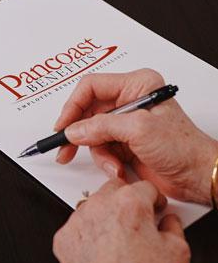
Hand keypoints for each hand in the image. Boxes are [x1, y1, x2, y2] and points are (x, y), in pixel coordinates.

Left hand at [53, 178, 189, 262]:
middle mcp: (98, 207)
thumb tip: (167, 221)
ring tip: (118, 243)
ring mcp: (77, 223)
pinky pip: (76, 228)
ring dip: (104, 217)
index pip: (144, 187)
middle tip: (136, 224)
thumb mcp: (177, 253)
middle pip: (114, 190)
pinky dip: (87, 236)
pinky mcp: (62, 240)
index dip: (154, 200)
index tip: (155, 209)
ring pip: (92, 207)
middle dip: (127, 202)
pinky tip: (100, 253)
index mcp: (128, 205)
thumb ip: (173, 227)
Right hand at [55, 69, 217, 204]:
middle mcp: (129, 101)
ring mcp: (126, 123)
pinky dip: (105, 160)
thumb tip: (74, 130)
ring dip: (97, 151)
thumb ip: (102, 127)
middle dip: (79, 132)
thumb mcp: (139, 130)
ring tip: (111, 164)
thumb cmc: (183, 148)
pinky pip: (100, 148)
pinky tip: (118, 168)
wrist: (198, 177)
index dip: (73, 105)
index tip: (64, 124)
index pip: (91, 87)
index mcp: (136, 85)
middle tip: (65, 146)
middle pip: (88, 111)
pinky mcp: (124, 142)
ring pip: (91, 132)